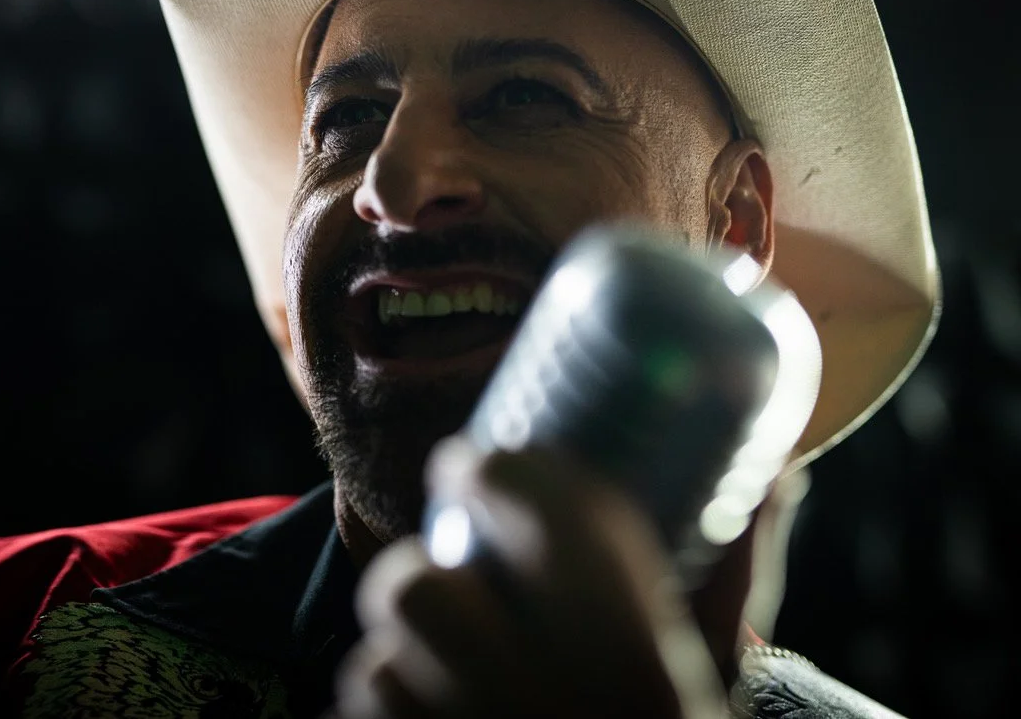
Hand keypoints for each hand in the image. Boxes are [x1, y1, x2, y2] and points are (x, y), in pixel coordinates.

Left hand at [331, 435, 759, 718]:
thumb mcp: (716, 656)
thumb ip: (734, 559)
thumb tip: (777, 462)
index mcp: (627, 649)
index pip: (524, 504)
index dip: (485, 468)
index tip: (476, 465)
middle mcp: (543, 703)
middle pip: (415, 590)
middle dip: (423, 575)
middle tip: (451, 575)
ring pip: (378, 663)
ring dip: (407, 654)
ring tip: (447, 660)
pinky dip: (396, 710)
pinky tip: (437, 711)